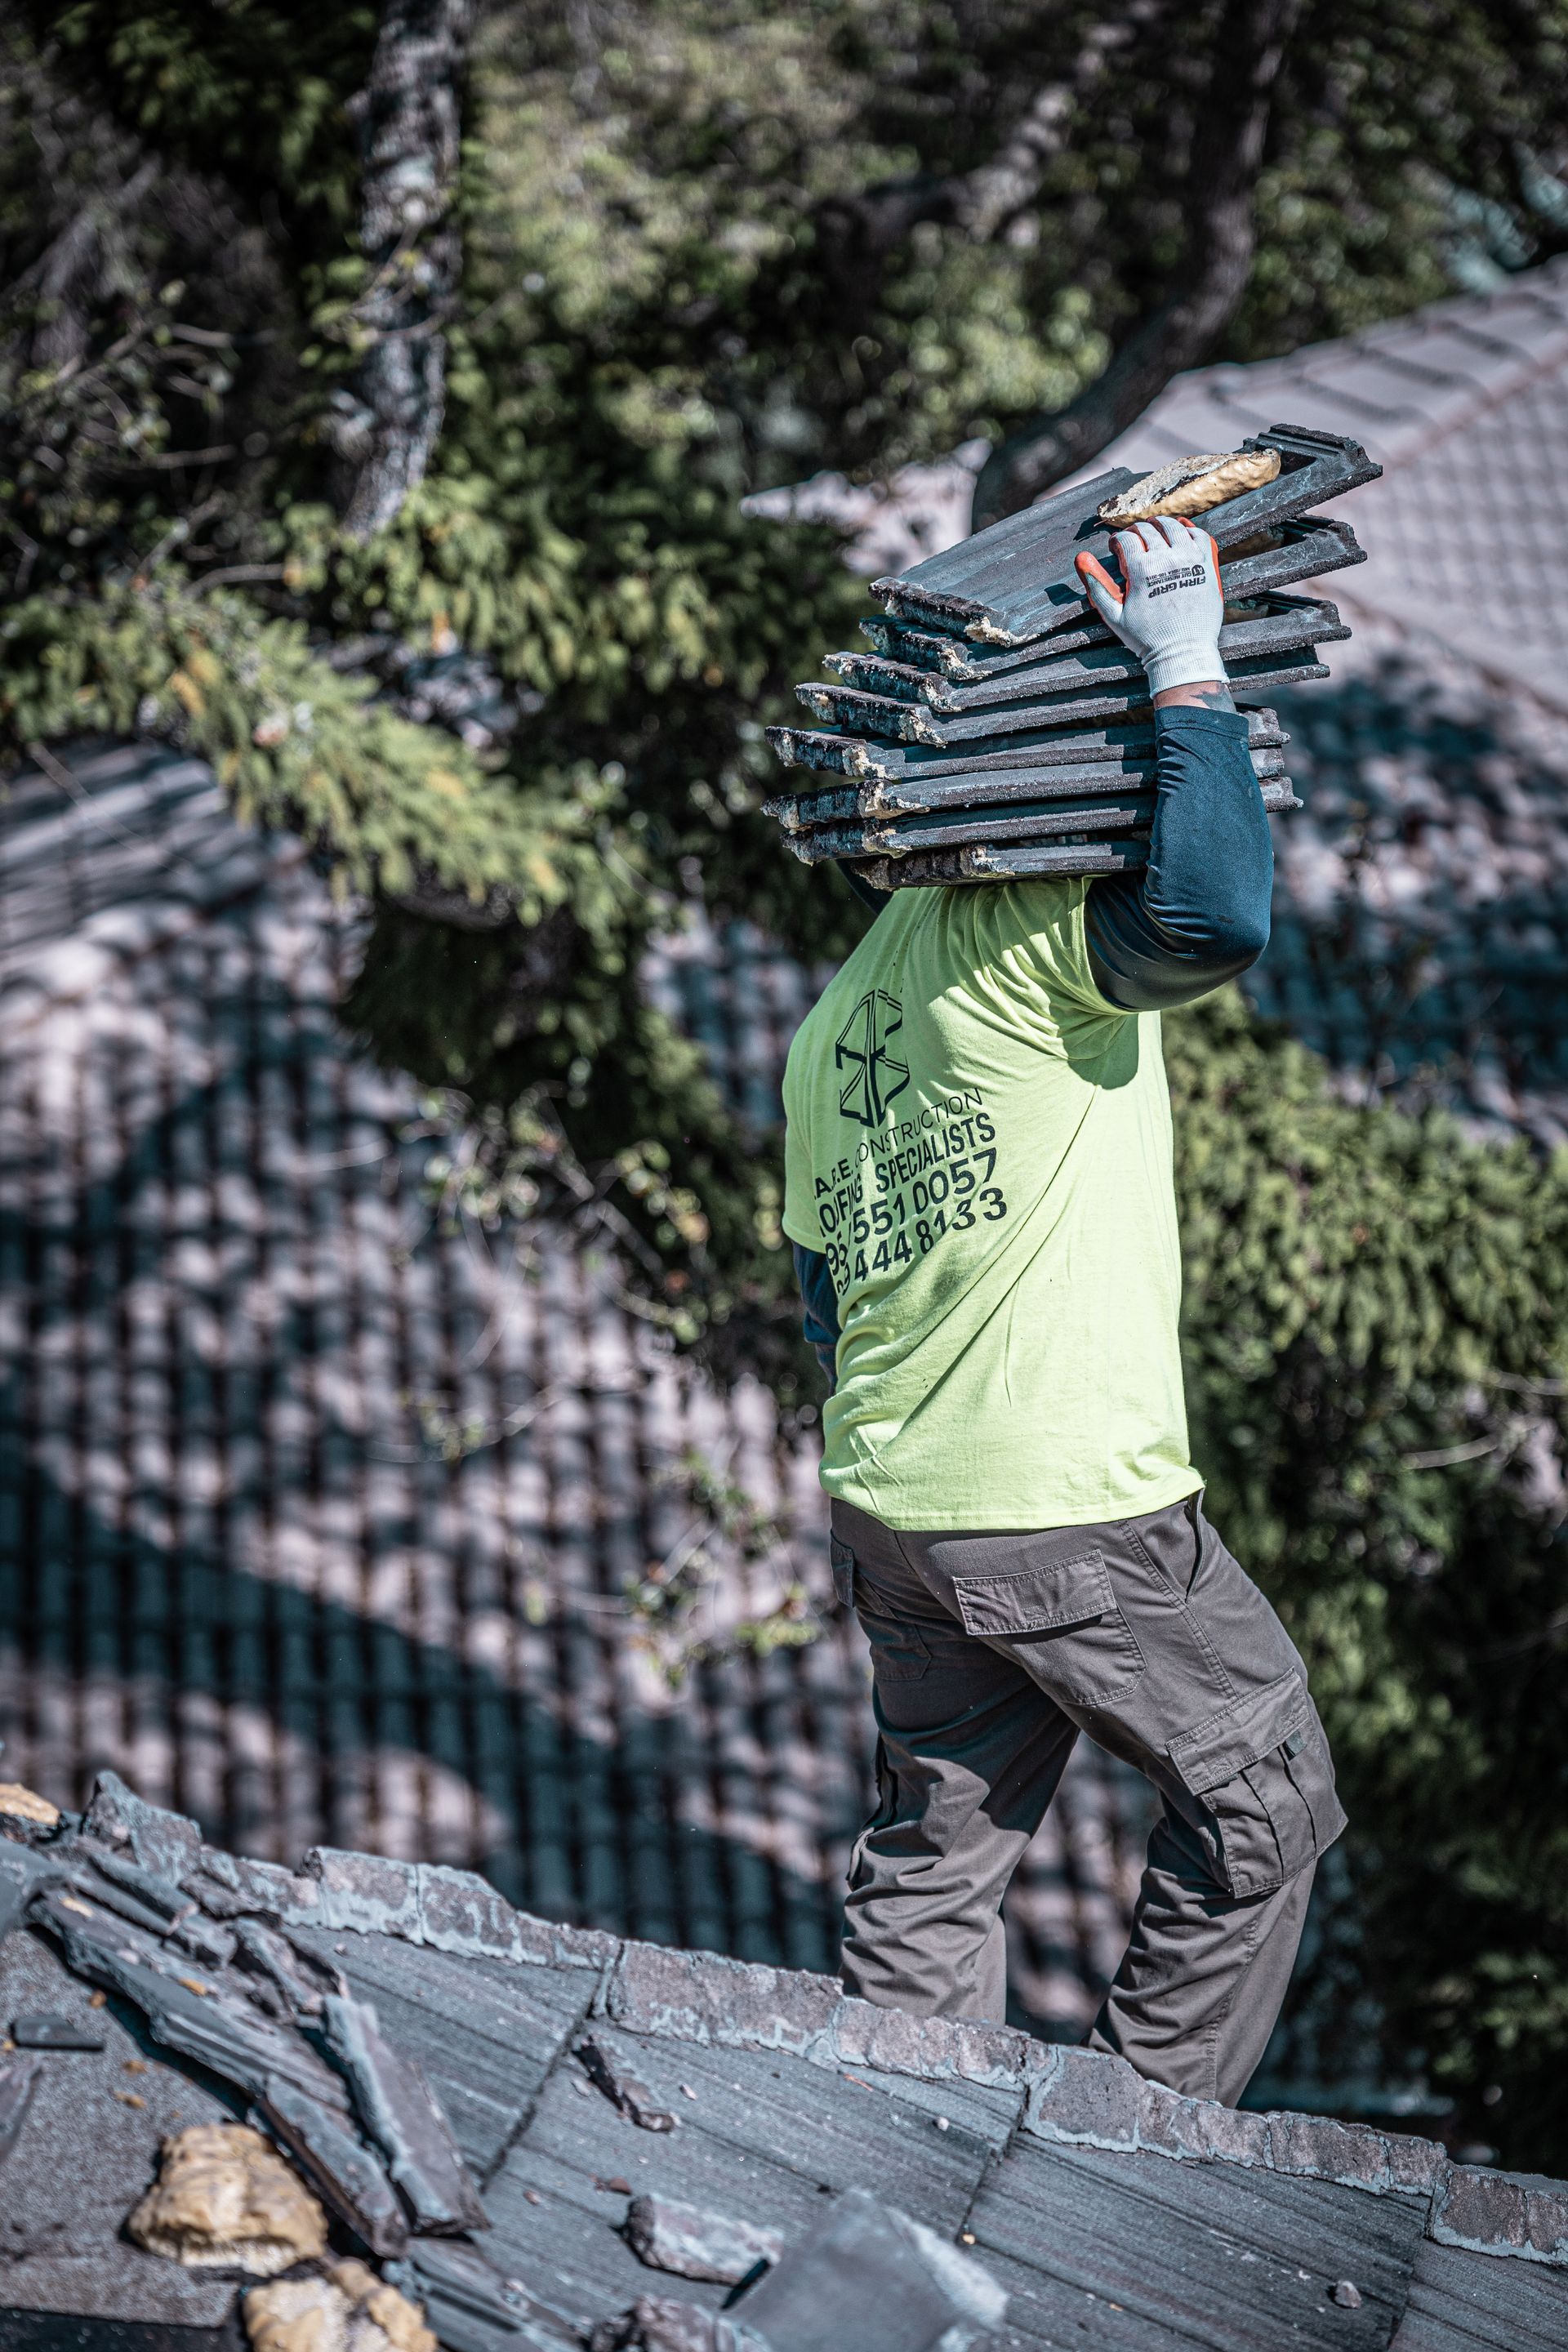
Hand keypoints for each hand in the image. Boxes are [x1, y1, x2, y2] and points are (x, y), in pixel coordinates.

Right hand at [1074, 514, 1224, 697]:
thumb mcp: (1114, 615)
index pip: (1127, 538)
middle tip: (1135, 538)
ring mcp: (1189, 560)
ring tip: (1156, 530)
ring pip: (1174, 526)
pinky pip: (1199, 535)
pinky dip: (1188, 530)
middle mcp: (1166, 559)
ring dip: (1162, 524)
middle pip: (1149, 529)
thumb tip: (1081, 559)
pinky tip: (1181, 535)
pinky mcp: (1206, 565)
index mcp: (1142, 570)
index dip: (1118, 540)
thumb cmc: (1146, 638)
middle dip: (1138, 530)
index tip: (1117, 546)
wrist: (1182, 652)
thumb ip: (1097, 586)